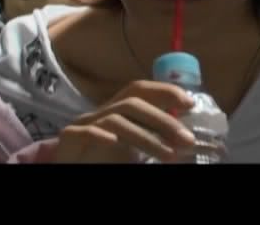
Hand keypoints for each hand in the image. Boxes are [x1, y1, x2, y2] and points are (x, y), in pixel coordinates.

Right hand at [53, 80, 195, 162]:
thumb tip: (184, 138)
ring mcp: (83, 124)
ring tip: (169, 155)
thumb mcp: (132, 149)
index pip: (140, 90)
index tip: (190, 103)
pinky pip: (85, 132)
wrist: (70, 169)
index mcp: (116, 111)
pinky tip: (116, 143)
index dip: (165, 90)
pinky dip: (101, 135)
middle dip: (163, 119)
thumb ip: (154, 140)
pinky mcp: (69, 139)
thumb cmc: (102, 161)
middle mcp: (100, 113)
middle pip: (131, 102)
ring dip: (146, 137)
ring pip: (115, 119)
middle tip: (187, 139)